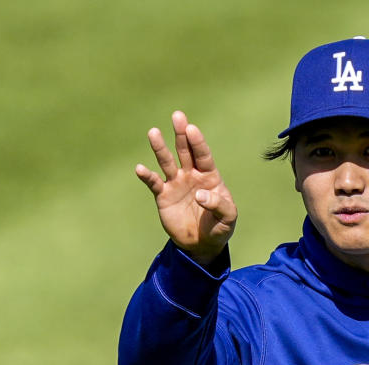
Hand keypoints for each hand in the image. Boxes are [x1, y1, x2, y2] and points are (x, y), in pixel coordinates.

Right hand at [135, 111, 237, 264]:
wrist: (202, 245)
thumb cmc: (219, 227)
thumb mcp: (228, 218)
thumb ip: (218, 204)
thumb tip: (200, 195)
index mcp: (209, 176)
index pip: (203, 155)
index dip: (197, 142)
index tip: (192, 128)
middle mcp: (191, 175)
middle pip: (185, 151)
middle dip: (181, 134)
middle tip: (178, 116)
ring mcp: (176, 184)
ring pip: (167, 162)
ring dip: (160, 148)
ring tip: (153, 132)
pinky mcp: (163, 196)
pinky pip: (154, 183)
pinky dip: (147, 176)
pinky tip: (140, 169)